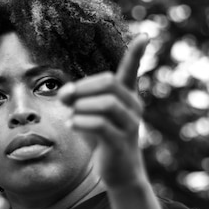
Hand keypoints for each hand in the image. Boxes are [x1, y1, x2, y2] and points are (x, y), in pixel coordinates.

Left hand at [58, 34, 149, 189]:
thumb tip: (62, 92)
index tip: (145, 36)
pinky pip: (100, 126)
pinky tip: (72, 125)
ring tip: (70, 115)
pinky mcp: (120, 143)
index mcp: (127, 98)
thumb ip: (80, 101)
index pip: (132, 72)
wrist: (120, 173)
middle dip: (82, 87)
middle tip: (63, 98)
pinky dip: (82, 122)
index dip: (136, 55)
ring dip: (81, 106)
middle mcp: (133, 107)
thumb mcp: (94, 116)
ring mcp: (129, 125)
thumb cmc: (104, 141)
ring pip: (106, 103)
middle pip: (109, 83)